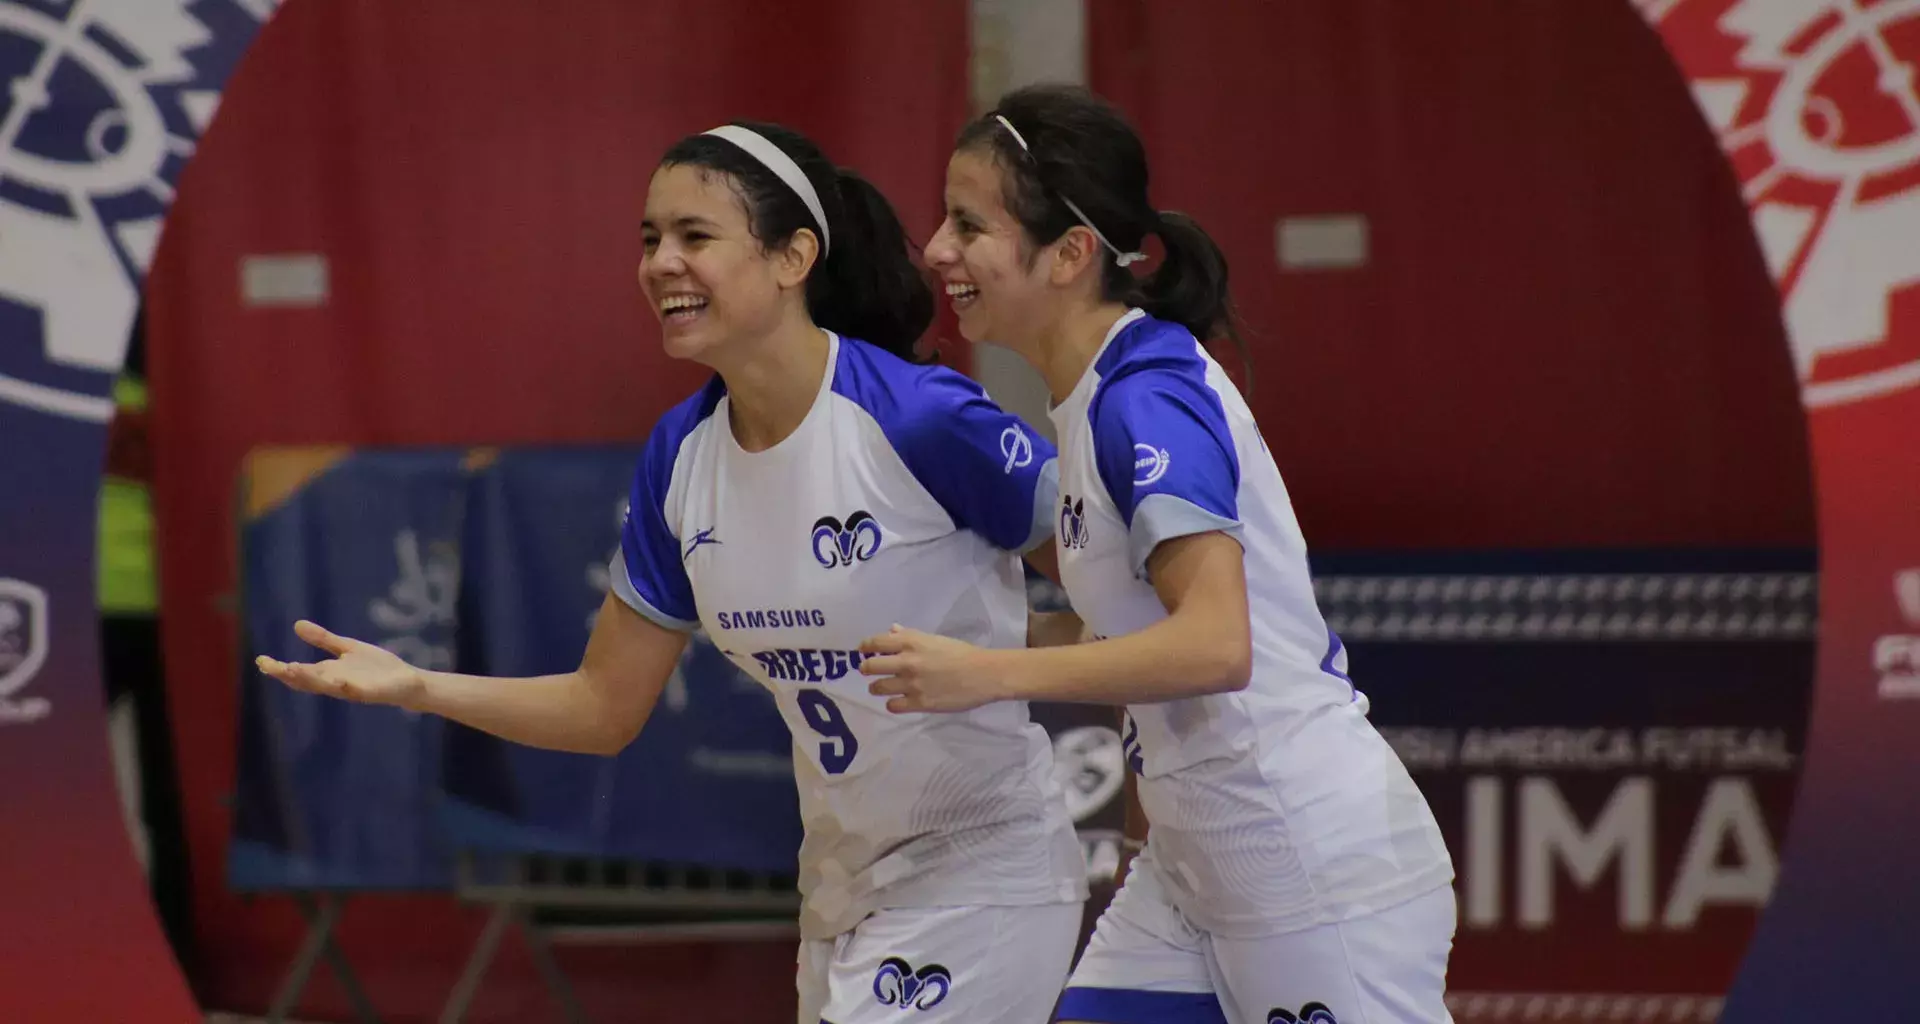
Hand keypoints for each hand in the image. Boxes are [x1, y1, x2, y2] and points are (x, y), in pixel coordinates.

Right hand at [255, 620, 426, 709]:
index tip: (261, 660)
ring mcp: (353, 689)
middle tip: (268, 667)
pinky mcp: (371, 692)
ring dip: (310, 679)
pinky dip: (346, 686)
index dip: (279, 669)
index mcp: (329, 674)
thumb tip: (296, 625)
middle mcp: (336, 683)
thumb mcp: (347, 649)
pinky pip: (356, 690)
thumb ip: (324, 639)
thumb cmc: (376, 668)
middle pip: (307, 681)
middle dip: (288, 674)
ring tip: (293, 669)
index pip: (299, 673)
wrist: (407, 682)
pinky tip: (337, 679)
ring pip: (327, 687)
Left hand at [858, 625, 1007, 712]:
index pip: (875, 642)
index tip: (864, 652)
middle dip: (867, 668)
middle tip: (870, 671)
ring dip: (877, 687)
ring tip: (882, 688)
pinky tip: (899, 701)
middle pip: (870, 666)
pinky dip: (892, 703)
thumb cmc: (961, 653)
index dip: (865, 647)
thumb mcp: (934, 639)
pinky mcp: (918, 703)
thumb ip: (909, 636)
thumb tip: (890, 631)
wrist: (984, 674)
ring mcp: (911, 684)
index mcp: (911, 641)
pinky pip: (892, 705)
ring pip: (877, 688)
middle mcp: (906, 661)